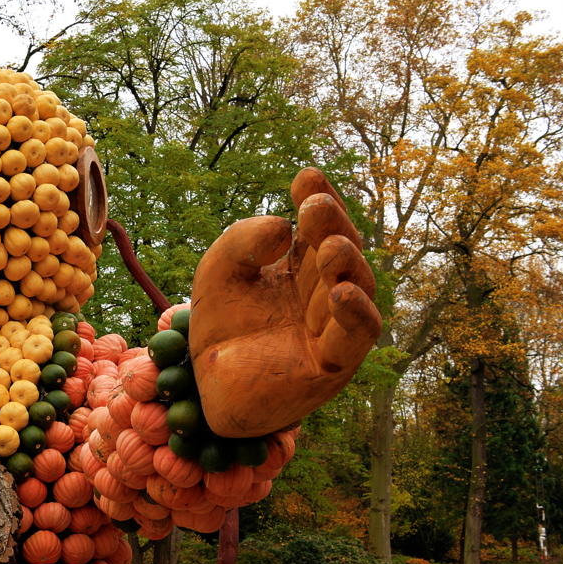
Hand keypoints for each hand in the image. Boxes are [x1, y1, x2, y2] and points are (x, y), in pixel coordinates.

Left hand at [189, 169, 380, 437]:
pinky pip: (356, 336)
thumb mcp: (218, 272)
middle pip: (339, 251)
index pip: (317, 226)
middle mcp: (322, 291)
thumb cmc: (219, 327)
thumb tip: (285, 227)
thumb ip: (242, 241)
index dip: (317, 198)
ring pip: (354, 288)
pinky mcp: (332, 364)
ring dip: (346, 264)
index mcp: (301, 265)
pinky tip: (341, 293)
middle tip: (314, 206)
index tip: (304, 177)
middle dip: (331, 225)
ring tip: (330, 247)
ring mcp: (331, 327)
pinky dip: (355, 313)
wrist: (206, 386)